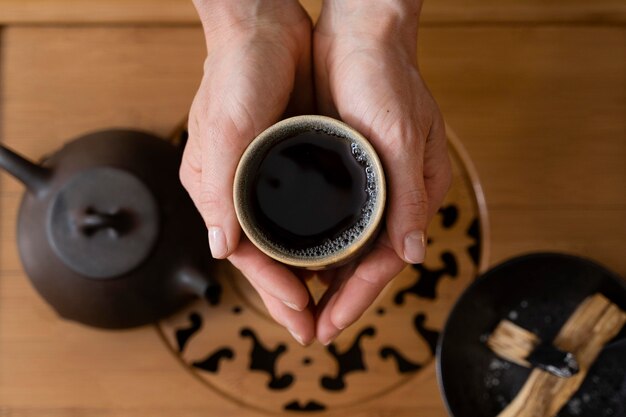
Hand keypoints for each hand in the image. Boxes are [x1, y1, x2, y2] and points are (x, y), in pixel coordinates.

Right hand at [181, 0, 316, 343]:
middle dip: (289, 296)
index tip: (301, 316)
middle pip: (265, 256)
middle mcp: (239, 190)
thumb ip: (219, 186)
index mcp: (217, 187)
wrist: (266, 28)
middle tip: (315, 330)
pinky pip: (303, 214)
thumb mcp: (227, 125)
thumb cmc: (238, 71)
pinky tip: (336, 254)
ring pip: (286, 241)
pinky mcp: (290, 163)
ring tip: (329, 305)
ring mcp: (265, 179)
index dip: (273, 289)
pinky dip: (318, 239)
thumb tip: (220, 246)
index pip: (246, 253)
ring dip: (306, 273)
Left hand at [313, 0, 451, 343]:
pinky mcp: (342, 173)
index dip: (355, 299)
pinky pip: (330, 223)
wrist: (359, 37)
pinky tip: (295, 260)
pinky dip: (315, 246)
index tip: (326, 327)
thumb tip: (412, 255)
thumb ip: (409, 196)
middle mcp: (393, 197)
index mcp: (414, 194)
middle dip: (338, 301)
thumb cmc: (387, 79)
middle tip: (309, 330)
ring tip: (299, 308)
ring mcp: (367, 188)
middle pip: (365, 264)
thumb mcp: (402, 136)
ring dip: (325, 280)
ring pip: (346, 249)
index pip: (384, 263)